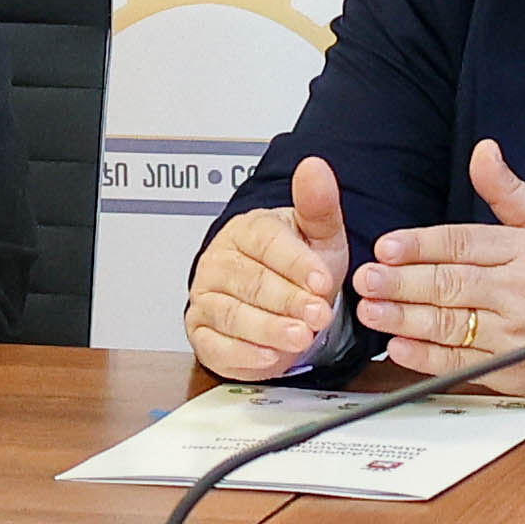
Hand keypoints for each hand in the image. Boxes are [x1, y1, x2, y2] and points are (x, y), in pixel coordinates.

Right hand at [183, 162, 351, 382]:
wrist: (283, 298)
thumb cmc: (298, 263)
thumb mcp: (319, 235)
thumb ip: (318, 204)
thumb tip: (314, 166)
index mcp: (247, 230)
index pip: (266, 243)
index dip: (295, 263)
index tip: (321, 279)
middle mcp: (220, 262)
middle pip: (251, 281)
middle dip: (286, 300)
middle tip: (317, 315)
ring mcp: (207, 297)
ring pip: (233, 314)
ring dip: (268, 329)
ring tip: (300, 338)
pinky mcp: (202, 332)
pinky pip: (216, 345)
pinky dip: (243, 354)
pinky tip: (269, 357)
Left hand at [352, 140, 524, 392]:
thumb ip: (508, 191)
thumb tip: (484, 152)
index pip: (464, 245)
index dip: (422, 245)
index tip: (388, 245)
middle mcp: (520, 292)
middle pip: (453, 284)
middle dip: (403, 282)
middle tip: (366, 278)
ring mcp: (516, 334)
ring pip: (453, 324)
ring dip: (406, 319)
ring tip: (371, 310)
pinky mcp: (512, 369)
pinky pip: (464, 364)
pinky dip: (428, 359)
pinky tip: (399, 349)